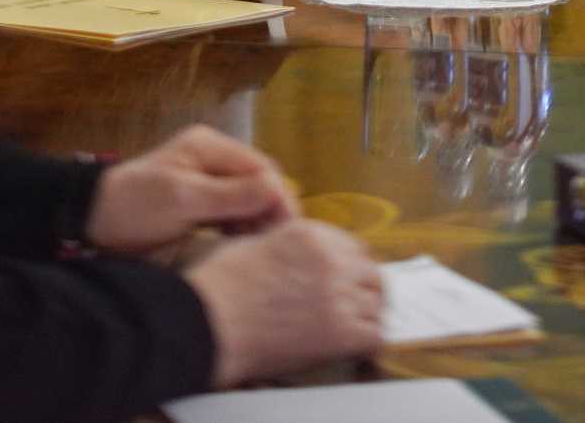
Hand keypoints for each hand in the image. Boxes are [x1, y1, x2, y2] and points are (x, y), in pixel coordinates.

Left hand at [85, 125, 295, 256]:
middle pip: (259, 184)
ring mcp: (207, 183)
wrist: (92, 224)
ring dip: (257, 224)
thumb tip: (280, 191)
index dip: (278, 198)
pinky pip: (234, 215)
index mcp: (210, 147)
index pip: (262, 168)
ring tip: (259, 251)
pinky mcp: (201, 207)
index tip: (286, 232)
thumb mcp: (183, 199)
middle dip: (270, 212)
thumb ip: (231, 195)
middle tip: (274, 247)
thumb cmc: (134, 206)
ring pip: (250, 201)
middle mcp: (213, 160)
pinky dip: (241, 231)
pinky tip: (242, 249)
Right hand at [185, 219, 384, 387]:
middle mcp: (331, 260)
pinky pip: (374, 335)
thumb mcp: (254, 245)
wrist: (208, 322)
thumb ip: (288, 247)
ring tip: (355, 329)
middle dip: (366, 290)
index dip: (353, 267)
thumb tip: (300, 264)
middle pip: (371, 274)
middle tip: (358, 306)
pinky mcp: (340, 331)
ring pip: (376, 305)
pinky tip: (357, 348)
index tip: (350, 280)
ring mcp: (338, 295)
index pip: (354, 248)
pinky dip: (369, 343)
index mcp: (310, 235)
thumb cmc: (218, 288)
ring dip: (366, 317)